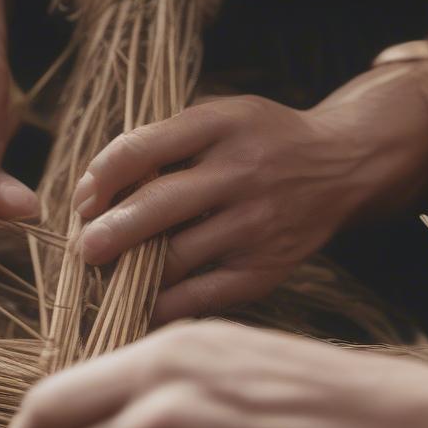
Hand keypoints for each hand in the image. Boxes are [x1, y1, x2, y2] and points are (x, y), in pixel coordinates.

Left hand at [71, 66, 427, 323]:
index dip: (99, 179)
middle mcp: (242, 172)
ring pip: (173, 258)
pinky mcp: (266, 269)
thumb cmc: (260, 144)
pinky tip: (140, 306)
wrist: (344, 165)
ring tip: (111, 275)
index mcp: (222, 125)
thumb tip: (91, 196)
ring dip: (130, 272)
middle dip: (107, 233)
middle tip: (85, 250)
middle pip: (156, 206)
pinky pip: (200, 297)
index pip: (141, 149)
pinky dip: (161, 307)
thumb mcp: (219, 120)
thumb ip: (162, 146)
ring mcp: (256, 224)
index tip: (83, 202)